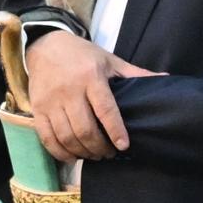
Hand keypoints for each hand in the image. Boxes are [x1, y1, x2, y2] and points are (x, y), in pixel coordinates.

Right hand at [25, 26, 151, 163]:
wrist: (45, 45)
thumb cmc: (82, 55)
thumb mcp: (110, 61)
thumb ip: (135, 73)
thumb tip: (165, 78)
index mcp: (91, 76)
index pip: (105, 109)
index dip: (115, 130)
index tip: (124, 146)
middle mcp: (69, 90)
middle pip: (85, 128)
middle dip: (99, 147)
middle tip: (109, 153)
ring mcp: (51, 101)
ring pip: (67, 136)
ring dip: (82, 152)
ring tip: (94, 155)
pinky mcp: (37, 109)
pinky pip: (47, 138)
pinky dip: (60, 152)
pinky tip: (72, 156)